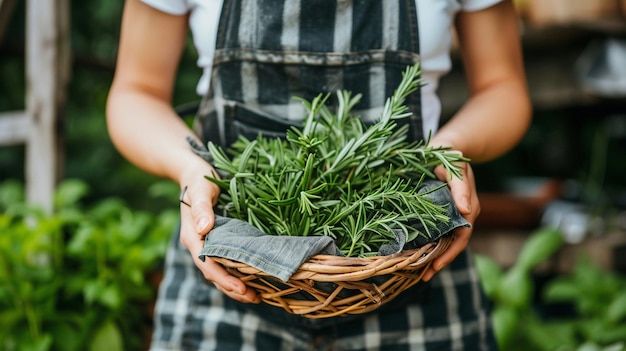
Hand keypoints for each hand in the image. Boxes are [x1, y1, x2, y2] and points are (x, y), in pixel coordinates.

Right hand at [178, 163, 259, 303]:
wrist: (194, 173)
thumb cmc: (198, 180)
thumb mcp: (200, 190)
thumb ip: (201, 208)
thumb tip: (205, 228)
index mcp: (192, 236)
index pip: (207, 264)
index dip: (224, 278)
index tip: (241, 288)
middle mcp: (198, 245)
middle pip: (214, 274)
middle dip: (232, 288)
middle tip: (255, 298)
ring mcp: (207, 245)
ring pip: (220, 272)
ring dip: (236, 286)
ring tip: (256, 296)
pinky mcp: (216, 242)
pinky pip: (226, 263)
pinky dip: (238, 273)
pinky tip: (253, 278)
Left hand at [422, 154, 479, 281]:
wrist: (446, 146)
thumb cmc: (450, 155)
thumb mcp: (455, 166)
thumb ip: (460, 186)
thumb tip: (466, 210)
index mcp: (468, 206)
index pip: (461, 237)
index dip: (449, 254)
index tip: (435, 266)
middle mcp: (463, 214)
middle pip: (454, 244)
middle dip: (440, 262)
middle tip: (423, 277)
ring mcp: (453, 214)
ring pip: (446, 241)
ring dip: (434, 257)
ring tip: (418, 273)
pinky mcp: (443, 212)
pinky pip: (439, 233)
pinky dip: (430, 244)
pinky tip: (417, 253)